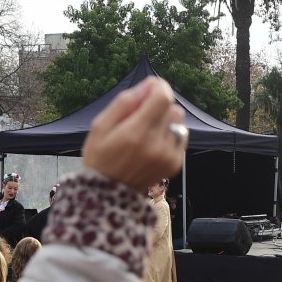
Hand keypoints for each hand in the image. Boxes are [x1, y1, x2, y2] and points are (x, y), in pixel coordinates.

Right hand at [82, 77, 184, 191]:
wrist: (107, 195)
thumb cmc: (100, 157)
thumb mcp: (100, 126)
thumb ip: (124, 103)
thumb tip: (147, 86)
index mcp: (136, 133)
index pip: (162, 98)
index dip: (158, 87)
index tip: (150, 87)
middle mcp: (156, 145)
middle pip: (173, 107)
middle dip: (160, 103)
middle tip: (143, 110)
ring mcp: (168, 156)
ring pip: (179, 121)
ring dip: (166, 118)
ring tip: (148, 128)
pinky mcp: (175, 164)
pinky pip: (181, 137)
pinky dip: (170, 133)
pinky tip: (154, 141)